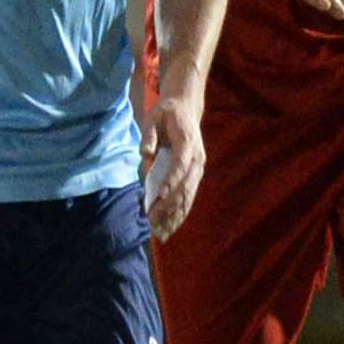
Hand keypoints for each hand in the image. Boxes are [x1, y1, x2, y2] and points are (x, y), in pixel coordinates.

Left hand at [140, 96, 204, 242]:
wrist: (185, 110)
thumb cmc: (166, 113)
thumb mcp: (153, 116)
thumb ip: (148, 134)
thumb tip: (145, 153)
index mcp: (187, 143)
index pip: (180, 166)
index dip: (170, 183)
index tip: (159, 198)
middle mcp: (197, 159)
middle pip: (185, 186)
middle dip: (169, 206)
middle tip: (153, 221)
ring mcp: (198, 169)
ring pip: (188, 196)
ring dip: (175, 216)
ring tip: (161, 233)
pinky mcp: (195, 176)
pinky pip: (189, 198)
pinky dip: (180, 213)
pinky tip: (171, 227)